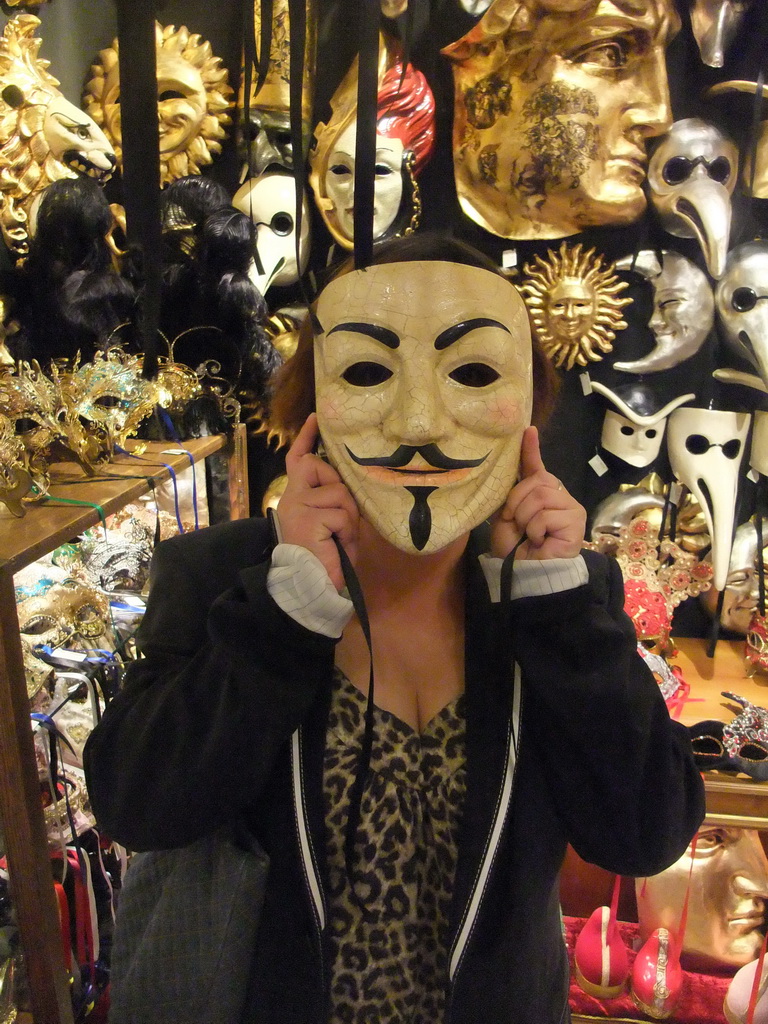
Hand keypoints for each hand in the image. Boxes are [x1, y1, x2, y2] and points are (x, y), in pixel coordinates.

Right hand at [277, 413, 359, 590]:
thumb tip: (349, 489)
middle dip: (340, 488)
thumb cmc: (324, 560)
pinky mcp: (308, 517)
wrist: (309, 587)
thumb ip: (336, 503)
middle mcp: (292, 497)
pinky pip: (341, 513)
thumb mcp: (332, 525)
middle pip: (320, 466)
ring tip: (339, 539)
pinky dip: (346, 531)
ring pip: (339, 493)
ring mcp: (298, 505)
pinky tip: (335, 545)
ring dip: (348, 517)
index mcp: (296, 498)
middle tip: (341, 519)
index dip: (306, 438)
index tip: (315, 418)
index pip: (298, 460)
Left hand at [490, 426, 585, 559]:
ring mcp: (571, 508)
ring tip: (527, 534)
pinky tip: (538, 541)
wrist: (524, 574)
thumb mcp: (506, 516)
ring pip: (540, 496)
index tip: (528, 430)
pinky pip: (545, 515)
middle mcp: (559, 497)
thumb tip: (511, 466)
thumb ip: (512, 493)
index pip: (536, 467)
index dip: (531, 449)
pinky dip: (534, 530)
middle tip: (514, 522)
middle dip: (516, 502)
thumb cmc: (515, 548)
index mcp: (541, 494)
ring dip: (524, 517)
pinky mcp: (576, 522)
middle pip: (536, 482)